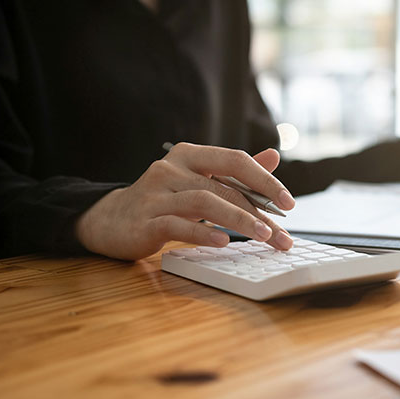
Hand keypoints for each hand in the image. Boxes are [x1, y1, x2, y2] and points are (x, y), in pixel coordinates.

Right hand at [75, 144, 294, 260]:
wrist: (111, 220)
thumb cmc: (163, 200)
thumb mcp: (199, 180)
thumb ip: (234, 171)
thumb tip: (273, 156)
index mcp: (189, 155)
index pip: (235, 160)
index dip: (265, 179)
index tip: (288, 203)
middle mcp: (171, 169)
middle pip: (224, 187)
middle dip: (259, 213)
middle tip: (281, 236)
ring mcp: (155, 194)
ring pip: (204, 202)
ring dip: (239, 221)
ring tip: (262, 237)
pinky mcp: (144, 221)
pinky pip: (177, 225)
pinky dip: (203, 234)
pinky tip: (223, 242)